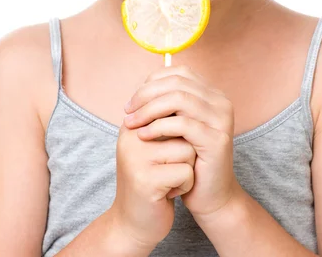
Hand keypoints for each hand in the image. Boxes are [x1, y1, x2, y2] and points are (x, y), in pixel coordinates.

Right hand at [111, 117, 195, 247]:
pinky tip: (169, 193)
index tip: (174, 151)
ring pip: (188, 150)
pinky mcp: (146, 181)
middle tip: (170, 167)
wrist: (134, 224)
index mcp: (132, 125)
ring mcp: (136, 158)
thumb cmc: (152, 180)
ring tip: (168, 180)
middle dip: (186, 149)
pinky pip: (186, 172)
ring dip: (187, 168)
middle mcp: (130, 137)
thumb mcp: (155, 146)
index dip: (183, 132)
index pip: (170, 109)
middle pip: (183, 127)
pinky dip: (186, 185)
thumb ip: (166, 122)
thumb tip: (190, 98)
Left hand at [123, 64, 241, 220]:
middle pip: (177, 83)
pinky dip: (158, 127)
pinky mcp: (217, 139)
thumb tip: (140, 87)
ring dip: (149, 109)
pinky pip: (183, 124)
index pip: (180, 72)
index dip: (153, 81)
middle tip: (127, 111)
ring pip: (179, 99)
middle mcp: (221, 102)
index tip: (132, 101)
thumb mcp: (176, 126)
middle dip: (146, 94)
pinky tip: (144, 136)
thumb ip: (166, 105)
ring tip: (131, 123)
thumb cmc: (188, 159)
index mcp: (212, 94)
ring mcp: (221, 119)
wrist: (210, 195)